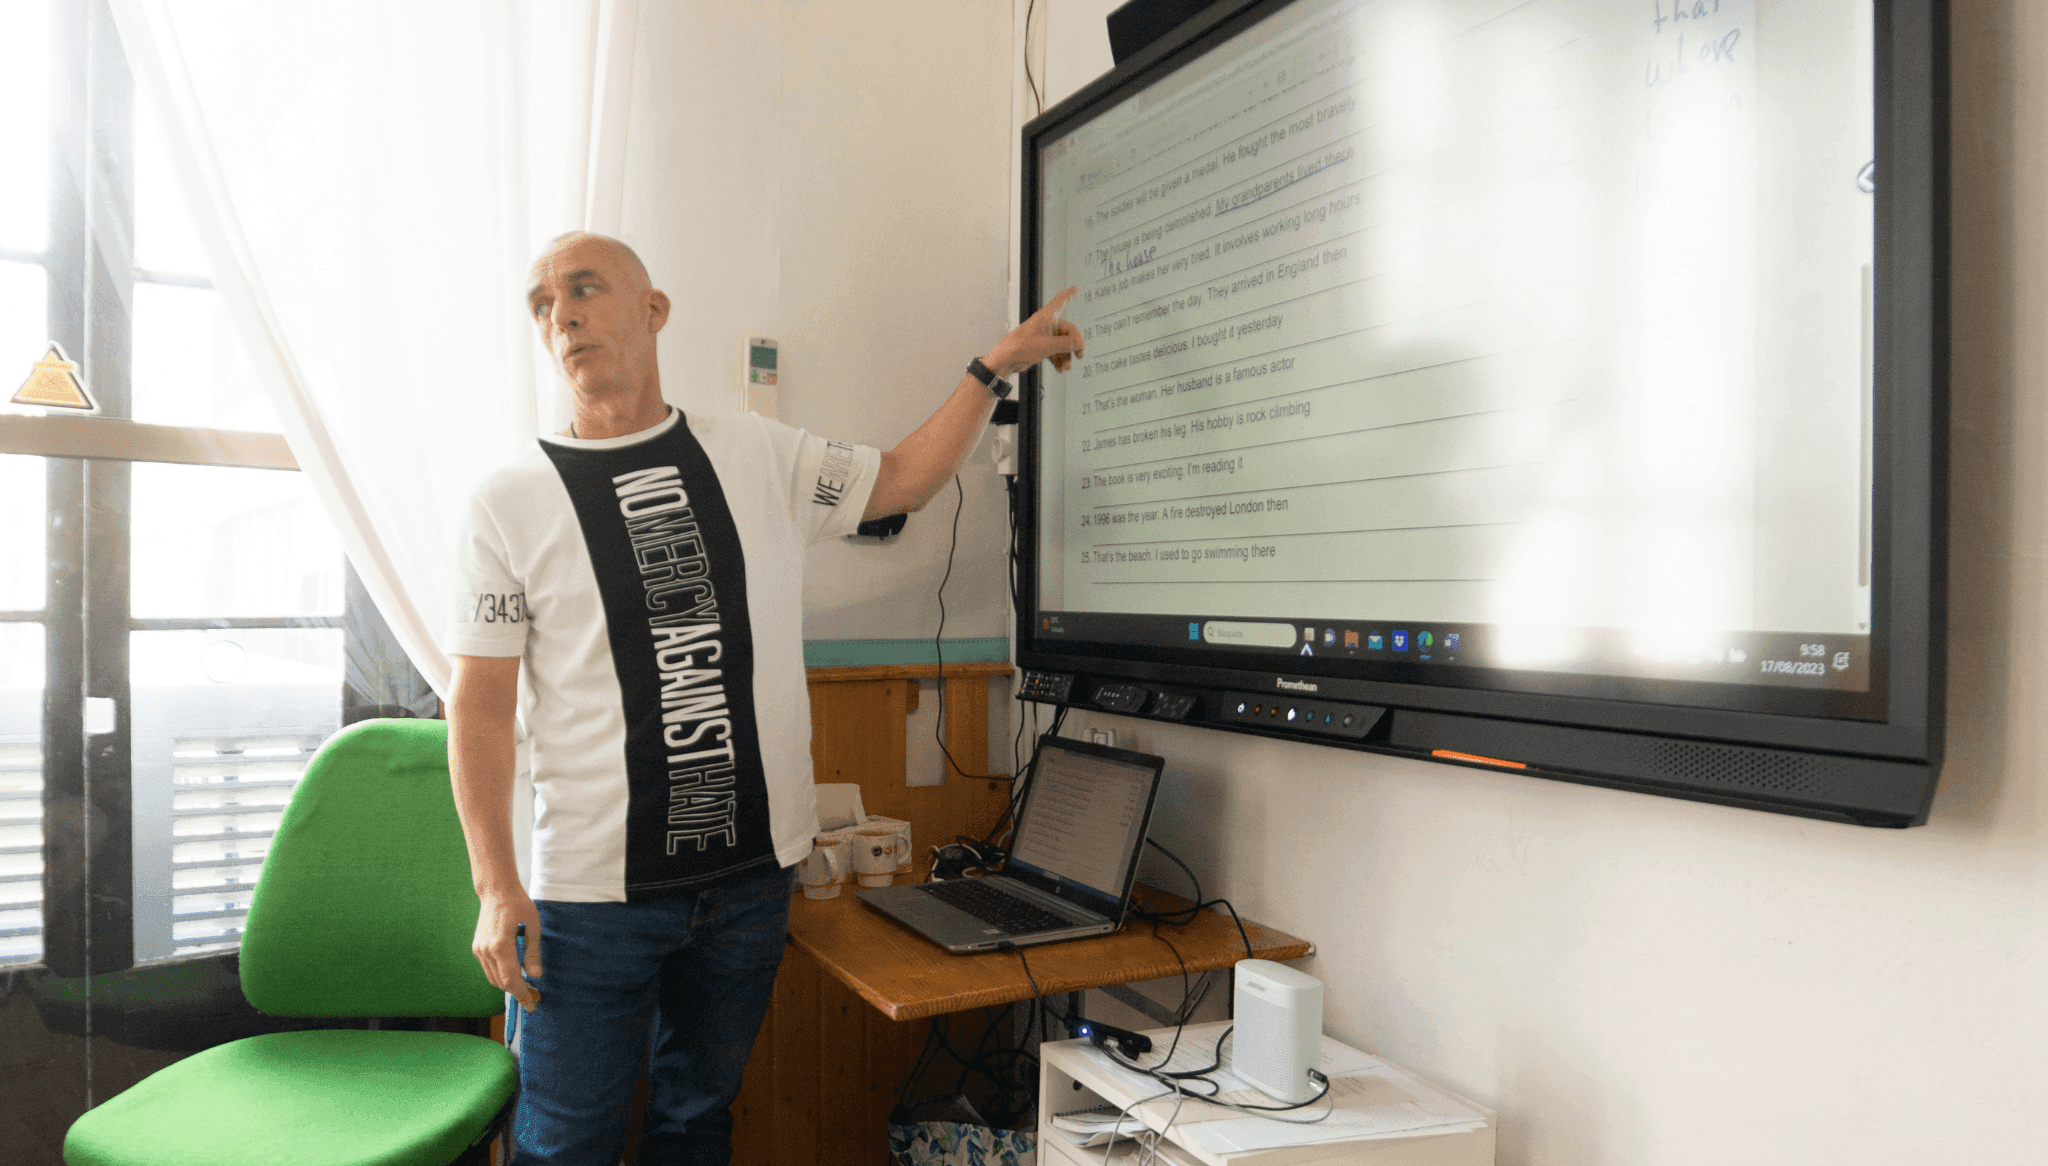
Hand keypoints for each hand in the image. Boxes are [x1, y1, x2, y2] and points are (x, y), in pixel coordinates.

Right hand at [473, 886, 542, 1011]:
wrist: (496, 891)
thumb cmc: (519, 905)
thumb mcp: (533, 926)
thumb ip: (533, 952)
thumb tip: (536, 976)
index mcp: (501, 945)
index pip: (511, 979)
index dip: (521, 994)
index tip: (532, 1005)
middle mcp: (486, 950)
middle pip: (501, 982)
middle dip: (518, 992)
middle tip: (535, 997)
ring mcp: (479, 950)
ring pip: (494, 978)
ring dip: (509, 986)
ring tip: (528, 988)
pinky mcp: (477, 948)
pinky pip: (489, 970)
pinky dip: (502, 976)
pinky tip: (516, 975)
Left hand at [984, 287, 1083, 377]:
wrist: (1006, 360)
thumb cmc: (1020, 348)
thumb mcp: (1048, 346)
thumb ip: (1067, 344)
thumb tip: (1080, 343)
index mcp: (1045, 317)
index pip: (1059, 302)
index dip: (1068, 295)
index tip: (1075, 288)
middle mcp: (1045, 325)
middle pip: (1067, 331)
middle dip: (1073, 344)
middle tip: (1079, 354)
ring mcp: (1042, 336)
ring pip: (1061, 344)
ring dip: (1066, 355)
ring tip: (1066, 366)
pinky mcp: (1040, 347)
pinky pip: (1054, 351)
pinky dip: (1059, 359)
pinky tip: (1060, 368)